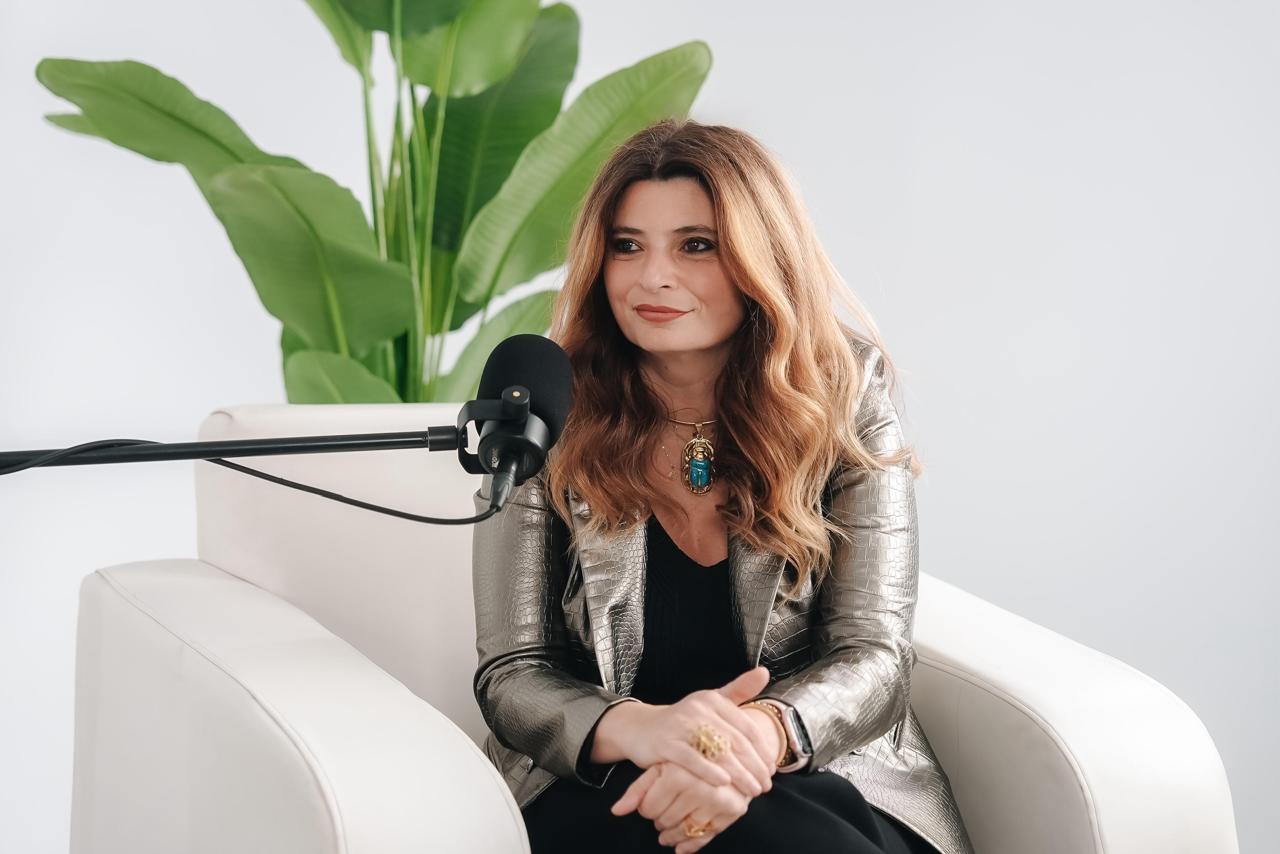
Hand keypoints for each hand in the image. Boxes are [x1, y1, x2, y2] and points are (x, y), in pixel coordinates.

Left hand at [610, 760, 750, 852]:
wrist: (726, 747)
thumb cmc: (686, 757)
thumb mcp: (660, 766)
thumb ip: (637, 789)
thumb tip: (616, 811)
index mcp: (679, 773)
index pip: (648, 807)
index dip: (645, 807)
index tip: (649, 802)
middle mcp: (701, 787)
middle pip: (666, 820)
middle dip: (659, 819)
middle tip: (661, 812)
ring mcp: (719, 801)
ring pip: (686, 831)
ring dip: (672, 835)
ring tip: (668, 828)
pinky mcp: (733, 811)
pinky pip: (707, 836)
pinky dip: (691, 844)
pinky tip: (681, 844)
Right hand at [616, 666, 777, 796]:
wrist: (640, 728)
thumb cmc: (682, 721)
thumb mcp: (710, 702)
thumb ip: (738, 689)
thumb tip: (764, 672)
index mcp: (712, 700)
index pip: (747, 727)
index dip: (763, 750)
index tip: (772, 769)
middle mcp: (698, 709)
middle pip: (736, 742)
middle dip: (755, 767)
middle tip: (766, 786)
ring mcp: (681, 726)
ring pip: (718, 753)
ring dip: (740, 775)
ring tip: (752, 791)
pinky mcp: (666, 743)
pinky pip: (691, 759)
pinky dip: (709, 772)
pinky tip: (724, 783)